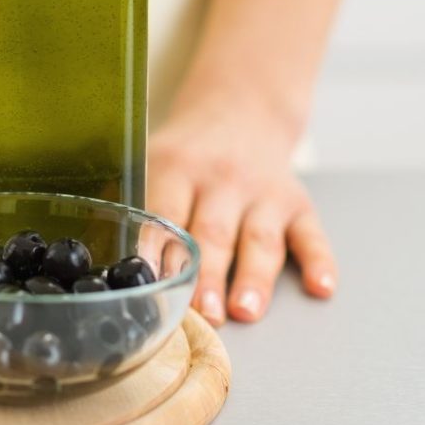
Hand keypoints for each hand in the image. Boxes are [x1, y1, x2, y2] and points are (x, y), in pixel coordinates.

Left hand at [145, 89, 335, 324]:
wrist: (240, 110)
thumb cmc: (186, 152)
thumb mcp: (152, 160)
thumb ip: (133, 202)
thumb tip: (104, 257)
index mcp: (176, 168)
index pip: (165, 215)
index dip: (158, 251)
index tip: (151, 285)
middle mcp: (222, 179)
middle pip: (212, 233)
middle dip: (206, 276)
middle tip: (202, 314)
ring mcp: (263, 192)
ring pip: (258, 239)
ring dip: (252, 277)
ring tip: (244, 311)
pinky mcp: (297, 203)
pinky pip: (311, 234)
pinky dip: (319, 262)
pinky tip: (320, 287)